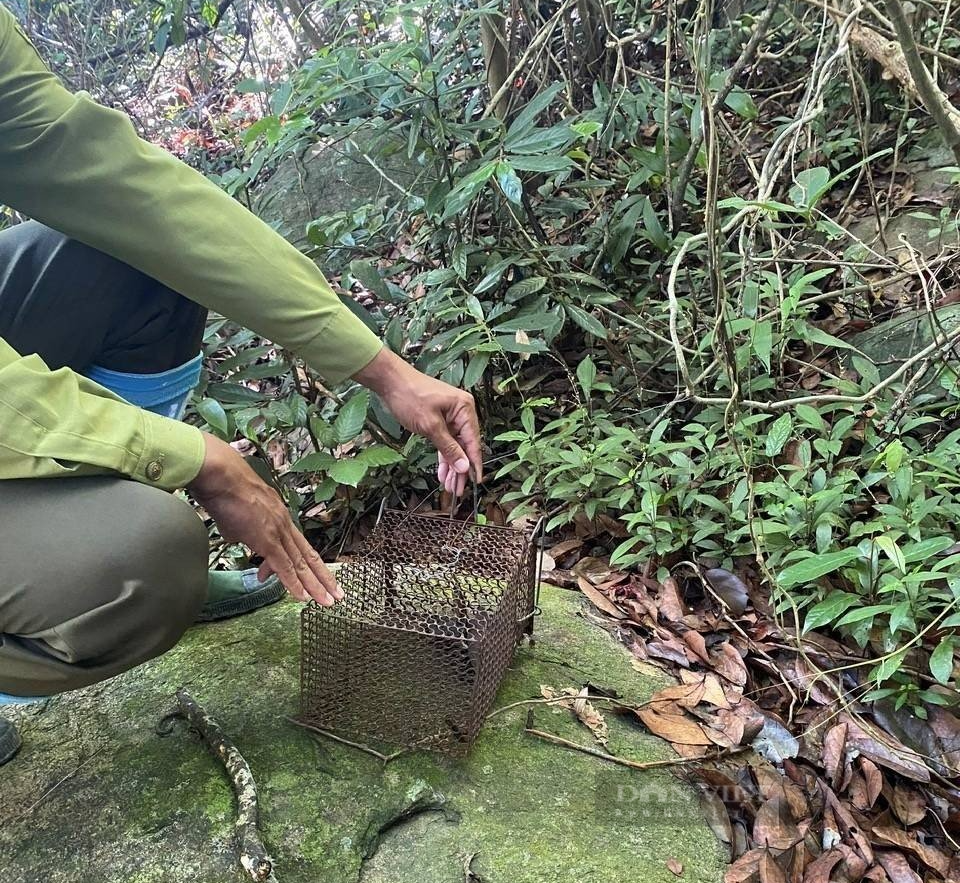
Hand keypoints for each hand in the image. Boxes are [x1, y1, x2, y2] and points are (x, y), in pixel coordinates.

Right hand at [187, 433, 341, 605]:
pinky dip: (294, 583)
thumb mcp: (238, 516)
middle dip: (324, 577)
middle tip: (337, 594)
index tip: (317, 578)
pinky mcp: (267, 539)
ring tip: (327, 602)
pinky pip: (284, 565)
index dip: (310, 564)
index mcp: (280, 517)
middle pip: (308, 556)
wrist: (222, 476)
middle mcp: (284, 524)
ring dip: (315, 585)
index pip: (299, 546)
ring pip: (301, 564)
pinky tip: (303, 597)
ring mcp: (278, 532)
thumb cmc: (224, 490)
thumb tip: (239, 538)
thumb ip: (243, 530)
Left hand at [354, 348, 482, 497]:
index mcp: (464, 409)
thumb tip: (464, 467)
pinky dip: (443, 456)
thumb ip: (449, 448)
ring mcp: (451, 415)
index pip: (473, 441)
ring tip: (449, 486)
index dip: (474, 464)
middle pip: (465, 446)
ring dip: (451, 466)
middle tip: (457, 490)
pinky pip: (445, 441)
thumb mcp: (430, 426)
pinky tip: (442, 472)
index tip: (475, 482)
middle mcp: (462, 412)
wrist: (390, 380)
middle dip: (460, 469)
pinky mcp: (440, 419)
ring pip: (455, 446)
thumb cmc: (410, 397)